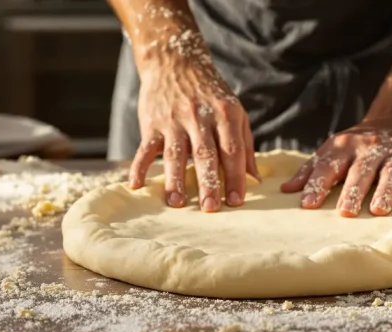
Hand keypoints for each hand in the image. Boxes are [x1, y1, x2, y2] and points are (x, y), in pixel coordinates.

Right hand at [128, 54, 258, 211]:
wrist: (175, 62)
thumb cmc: (210, 94)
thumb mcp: (234, 112)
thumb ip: (244, 144)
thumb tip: (254, 178)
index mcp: (225, 115)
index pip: (232, 150)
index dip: (235, 176)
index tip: (236, 201)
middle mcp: (200, 117)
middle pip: (205, 154)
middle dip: (208, 183)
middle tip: (210, 208)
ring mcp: (174, 120)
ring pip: (175, 154)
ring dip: (175, 180)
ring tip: (177, 203)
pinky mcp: (152, 123)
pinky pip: (145, 148)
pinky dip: (139, 167)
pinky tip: (136, 185)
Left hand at [280, 118, 391, 216]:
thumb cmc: (359, 147)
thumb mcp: (333, 151)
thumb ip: (311, 171)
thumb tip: (286, 191)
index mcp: (345, 147)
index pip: (329, 166)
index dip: (318, 184)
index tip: (308, 204)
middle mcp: (371, 149)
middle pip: (360, 171)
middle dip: (352, 191)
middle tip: (344, 213)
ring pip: (391, 173)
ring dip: (385, 191)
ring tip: (378, 210)